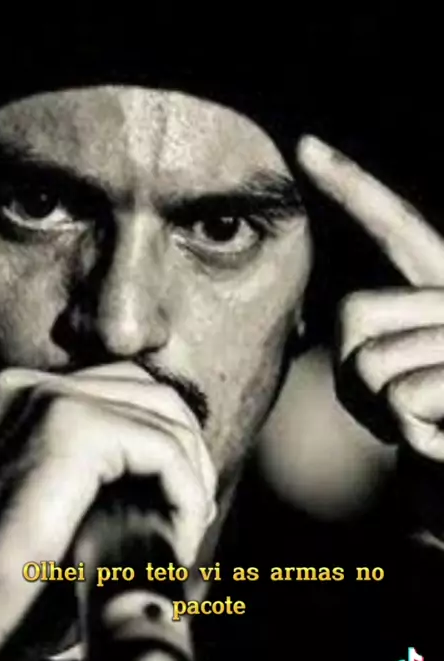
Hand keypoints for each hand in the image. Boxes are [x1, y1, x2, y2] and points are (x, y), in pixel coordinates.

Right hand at [0, 362, 215, 660]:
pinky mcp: (70, 427)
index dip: (172, 445)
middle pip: (154, 396)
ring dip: (193, 478)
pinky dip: (187, 492)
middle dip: (190, 455)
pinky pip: (163, 447)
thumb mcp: (73, 510)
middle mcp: (32, 388)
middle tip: (192, 518)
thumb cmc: (20, 582)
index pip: (130, 393)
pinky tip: (180, 535)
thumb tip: (190, 474)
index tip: (183, 507)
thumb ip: (113, 475)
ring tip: (184, 533)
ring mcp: (48, 400)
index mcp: (28, 401)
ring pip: (165, 418)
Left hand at [297, 135, 443, 464]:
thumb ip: (380, 335)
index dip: (352, 187)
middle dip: (353, 377)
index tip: (304, 146)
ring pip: (369, 361)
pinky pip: (399, 398)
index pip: (397, 227)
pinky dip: (407, 434)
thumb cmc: (435, 428)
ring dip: (380, 413)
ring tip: (423, 424)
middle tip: (399, 409)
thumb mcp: (405, 375)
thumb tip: (348, 327)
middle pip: (354, 312)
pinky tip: (437, 439)